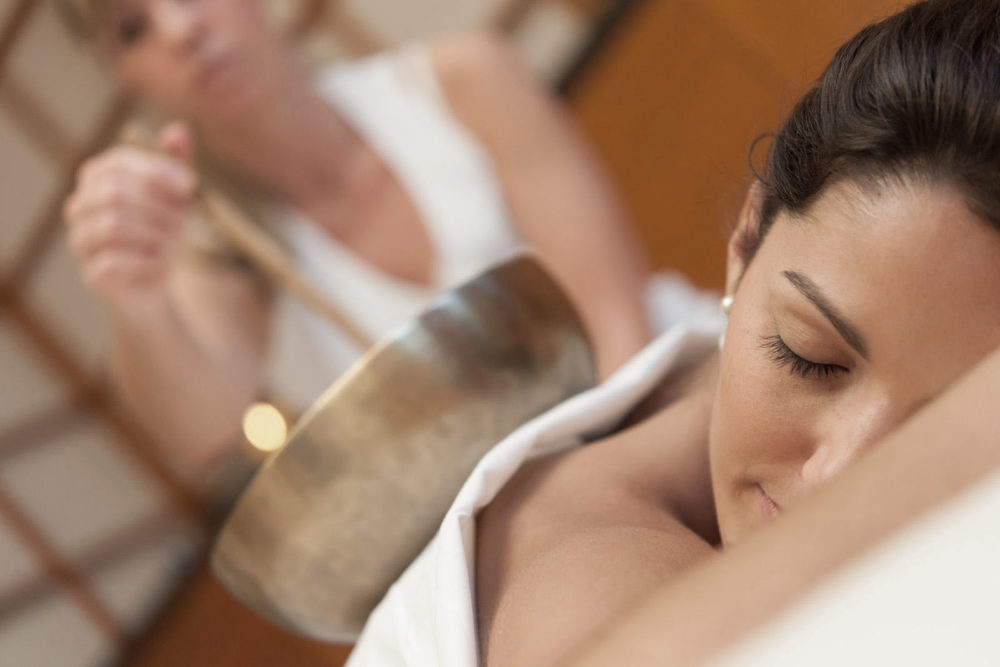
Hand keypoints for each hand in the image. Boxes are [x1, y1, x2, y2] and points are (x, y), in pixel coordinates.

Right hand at [64, 121, 196, 313]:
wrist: (157, 282)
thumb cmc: (164, 229)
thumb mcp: (177, 195)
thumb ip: (177, 162)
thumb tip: (179, 130)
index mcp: (97, 179)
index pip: (117, 163)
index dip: (156, 172)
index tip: (191, 186)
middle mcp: (80, 207)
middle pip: (113, 193)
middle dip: (157, 206)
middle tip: (184, 221)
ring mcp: (81, 241)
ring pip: (112, 226)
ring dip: (156, 233)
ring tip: (176, 243)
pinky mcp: (92, 274)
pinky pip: (115, 262)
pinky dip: (150, 262)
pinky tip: (164, 265)